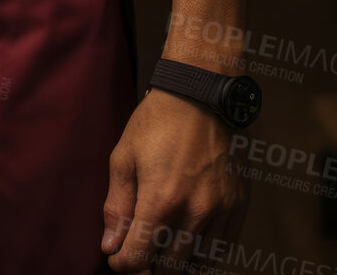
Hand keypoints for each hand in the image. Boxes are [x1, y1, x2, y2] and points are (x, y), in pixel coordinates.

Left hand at [102, 89, 245, 270]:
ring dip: (177, 260)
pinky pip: (222, 249)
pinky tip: (187, 236)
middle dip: (149, 266)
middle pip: (170, 270)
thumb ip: (117, 206)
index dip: (123, 264)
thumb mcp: (124, 157)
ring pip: (198, 264)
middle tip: (140, 249)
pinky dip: (202, 252)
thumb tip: (111, 247)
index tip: (118, 256)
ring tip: (163, 242)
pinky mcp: (238, 207)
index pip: (139, 259)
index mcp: (160, 200)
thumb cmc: (157, 122)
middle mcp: (194, 212)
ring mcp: (221, 212)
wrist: (202, 93)